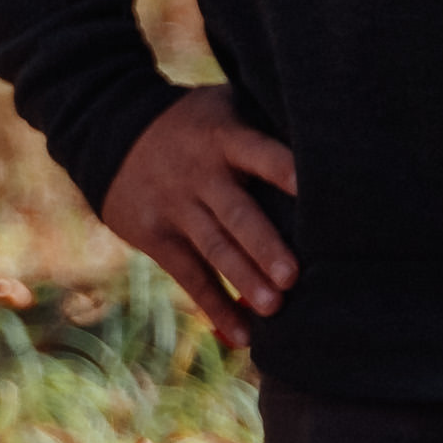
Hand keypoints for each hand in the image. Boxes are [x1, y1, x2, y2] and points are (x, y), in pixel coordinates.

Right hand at [102, 84, 299, 351]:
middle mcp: (200, 175)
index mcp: (225, 138)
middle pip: (236, 213)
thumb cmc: (194, 123)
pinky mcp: (156, 237)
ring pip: (214, 249)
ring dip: (244, 280)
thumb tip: (334, 146)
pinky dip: (216, 307)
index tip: (312, 190)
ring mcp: (176, 208)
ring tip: (274, 309)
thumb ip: (264, 124)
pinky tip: (243, 335)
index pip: (260, 154)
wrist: (108, 130)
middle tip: (293, 275)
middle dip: (264, 245)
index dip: (285, 170)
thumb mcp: (223, 107)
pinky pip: (190, 276)